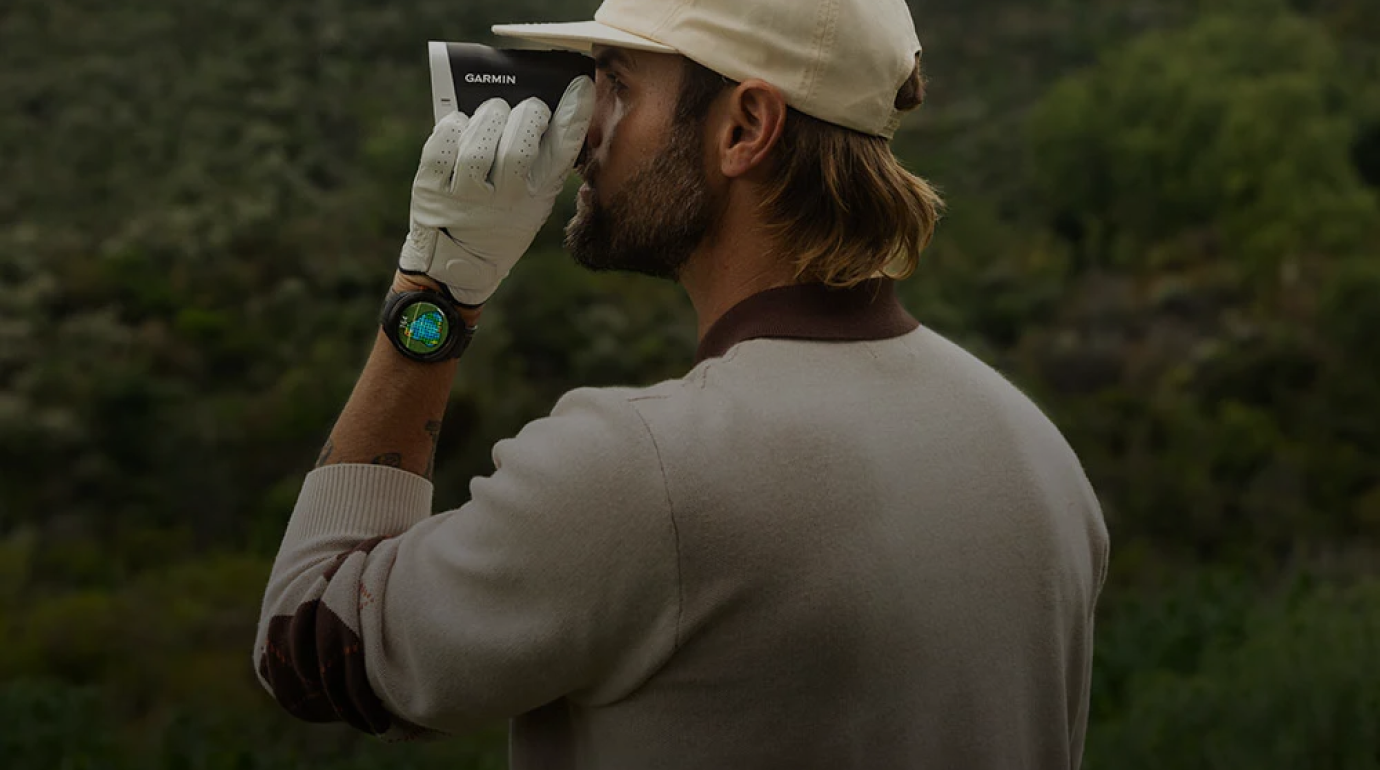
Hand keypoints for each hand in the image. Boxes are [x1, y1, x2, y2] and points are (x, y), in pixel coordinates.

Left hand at [399, 77, 594, 305]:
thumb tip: (548, 106)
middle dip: (525, 113)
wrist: (455, 266)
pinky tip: (460, 123)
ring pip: (476, 145)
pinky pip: (439, 147)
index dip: (573, 114)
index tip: (579, 87)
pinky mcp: (429, 190)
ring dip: (489, 115)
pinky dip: (452, 125)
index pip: (561, 152)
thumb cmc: (498, 221)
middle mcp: (501, 201)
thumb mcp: (533, 202)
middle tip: (526, 106)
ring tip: (494, 110)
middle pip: (517, 147)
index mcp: (535, 199)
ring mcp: (462, 197)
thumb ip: (542, 162)